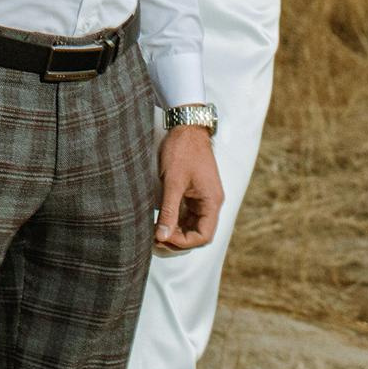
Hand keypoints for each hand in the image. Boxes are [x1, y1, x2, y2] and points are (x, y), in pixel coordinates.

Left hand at [154, 124, 221, 250]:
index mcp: (212, 201)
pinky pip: (188, 214)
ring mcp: (203, 197)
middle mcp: (211, 202)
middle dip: (178, 239)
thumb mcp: (173, 183)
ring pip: (192, 225)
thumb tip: (162, 237)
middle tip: (155, 238)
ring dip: (176, 231)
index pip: (203, 236)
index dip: (183, 242)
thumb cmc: (182, 151)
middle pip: (198, 233)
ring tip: (155, 231)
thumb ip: (168, 211)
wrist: (186, 126)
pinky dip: (176, 220)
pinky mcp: (195, 192)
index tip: (163, 236)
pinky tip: (160, 220)